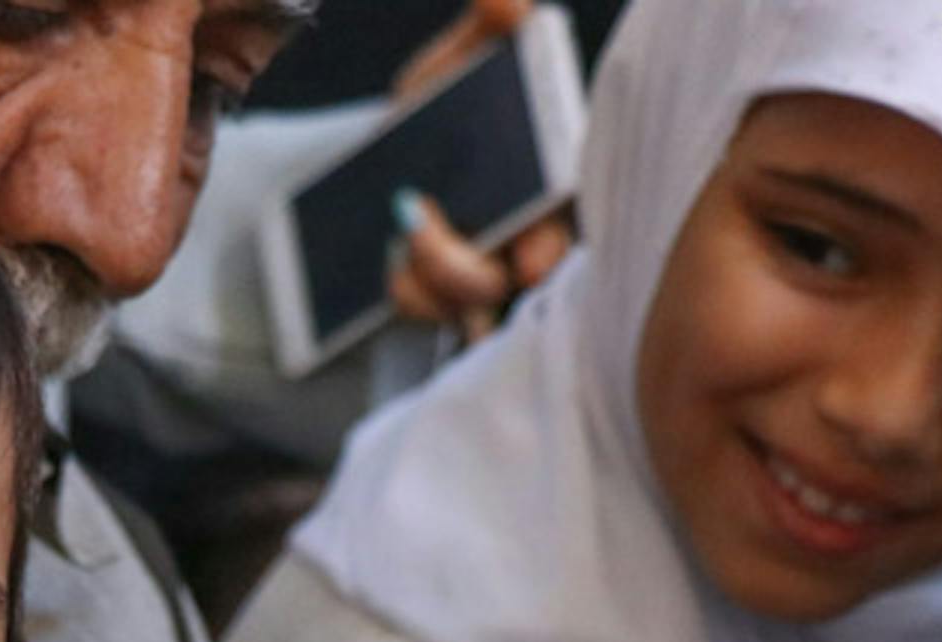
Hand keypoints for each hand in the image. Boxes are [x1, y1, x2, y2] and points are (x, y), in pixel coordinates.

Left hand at [387, 0, 577, 342]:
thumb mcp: (463, 62)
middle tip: (414, 217)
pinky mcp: (433, 295)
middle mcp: (514, 245)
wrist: (397, 144)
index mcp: (541, 193)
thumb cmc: (448, 104)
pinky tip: (384, 257)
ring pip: (456, 307)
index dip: (546, 253)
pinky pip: (420, 312)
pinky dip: (401, 288)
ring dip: (421, 280)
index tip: (531, 261)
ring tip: (393, 236)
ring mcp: (473, 277)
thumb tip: (506, 2)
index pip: (556, 233)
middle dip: (458, 268)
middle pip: (498, 284)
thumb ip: (491, 29)